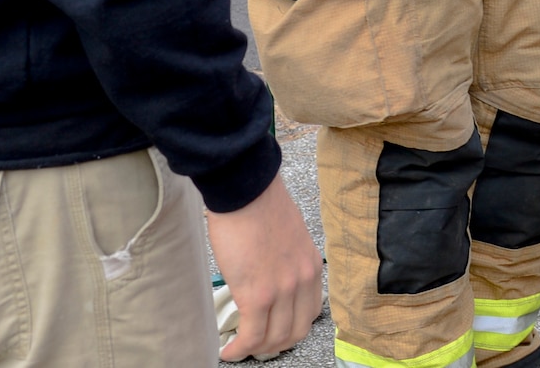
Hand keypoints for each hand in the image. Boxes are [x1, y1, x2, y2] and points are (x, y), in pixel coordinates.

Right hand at [206, 175, 323, 360]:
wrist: (246, 190)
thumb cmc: (260, 205)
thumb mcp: (288, 237)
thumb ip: (286, 262)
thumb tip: (270, 278)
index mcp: (311, 266)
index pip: (309, 313)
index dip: (290, 329)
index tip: (273, 332)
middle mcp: (303, 280)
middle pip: (294, 332)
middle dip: (273, 345)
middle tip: (255, 345)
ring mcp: (282, 290)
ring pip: (273, 339)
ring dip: (254, 350)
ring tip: (238, 348)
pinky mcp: (258, 295)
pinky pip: (251, 335)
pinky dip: (239, 349)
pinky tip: (228, 350)